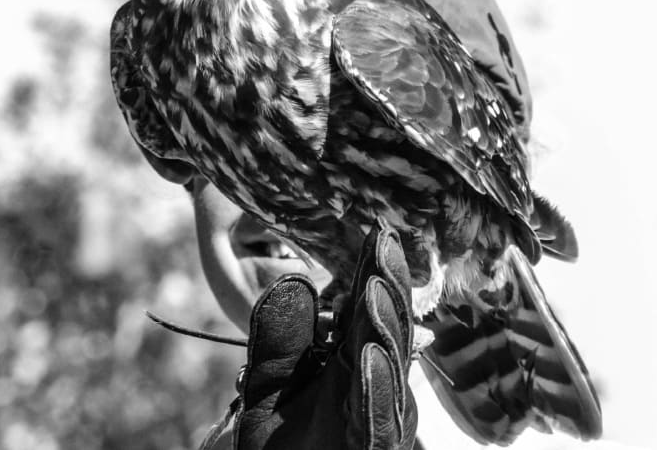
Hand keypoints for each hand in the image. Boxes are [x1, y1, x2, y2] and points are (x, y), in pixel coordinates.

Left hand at [233, 227, 417, 449]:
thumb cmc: (280, 446)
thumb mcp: (268, 382)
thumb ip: (279, 336)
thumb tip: (296, 280)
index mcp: (352, 359)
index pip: (367, 307)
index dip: (372, 269)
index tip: (377, 228)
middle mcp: (374, 383)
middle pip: (386, 328)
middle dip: (386, 286)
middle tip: (384, 244)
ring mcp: (378, 417)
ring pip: (389, 367)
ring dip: (384, 327)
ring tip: (374, 290)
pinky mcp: (372, 447)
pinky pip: (378, 417)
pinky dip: (375, 386)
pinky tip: (369, 356)